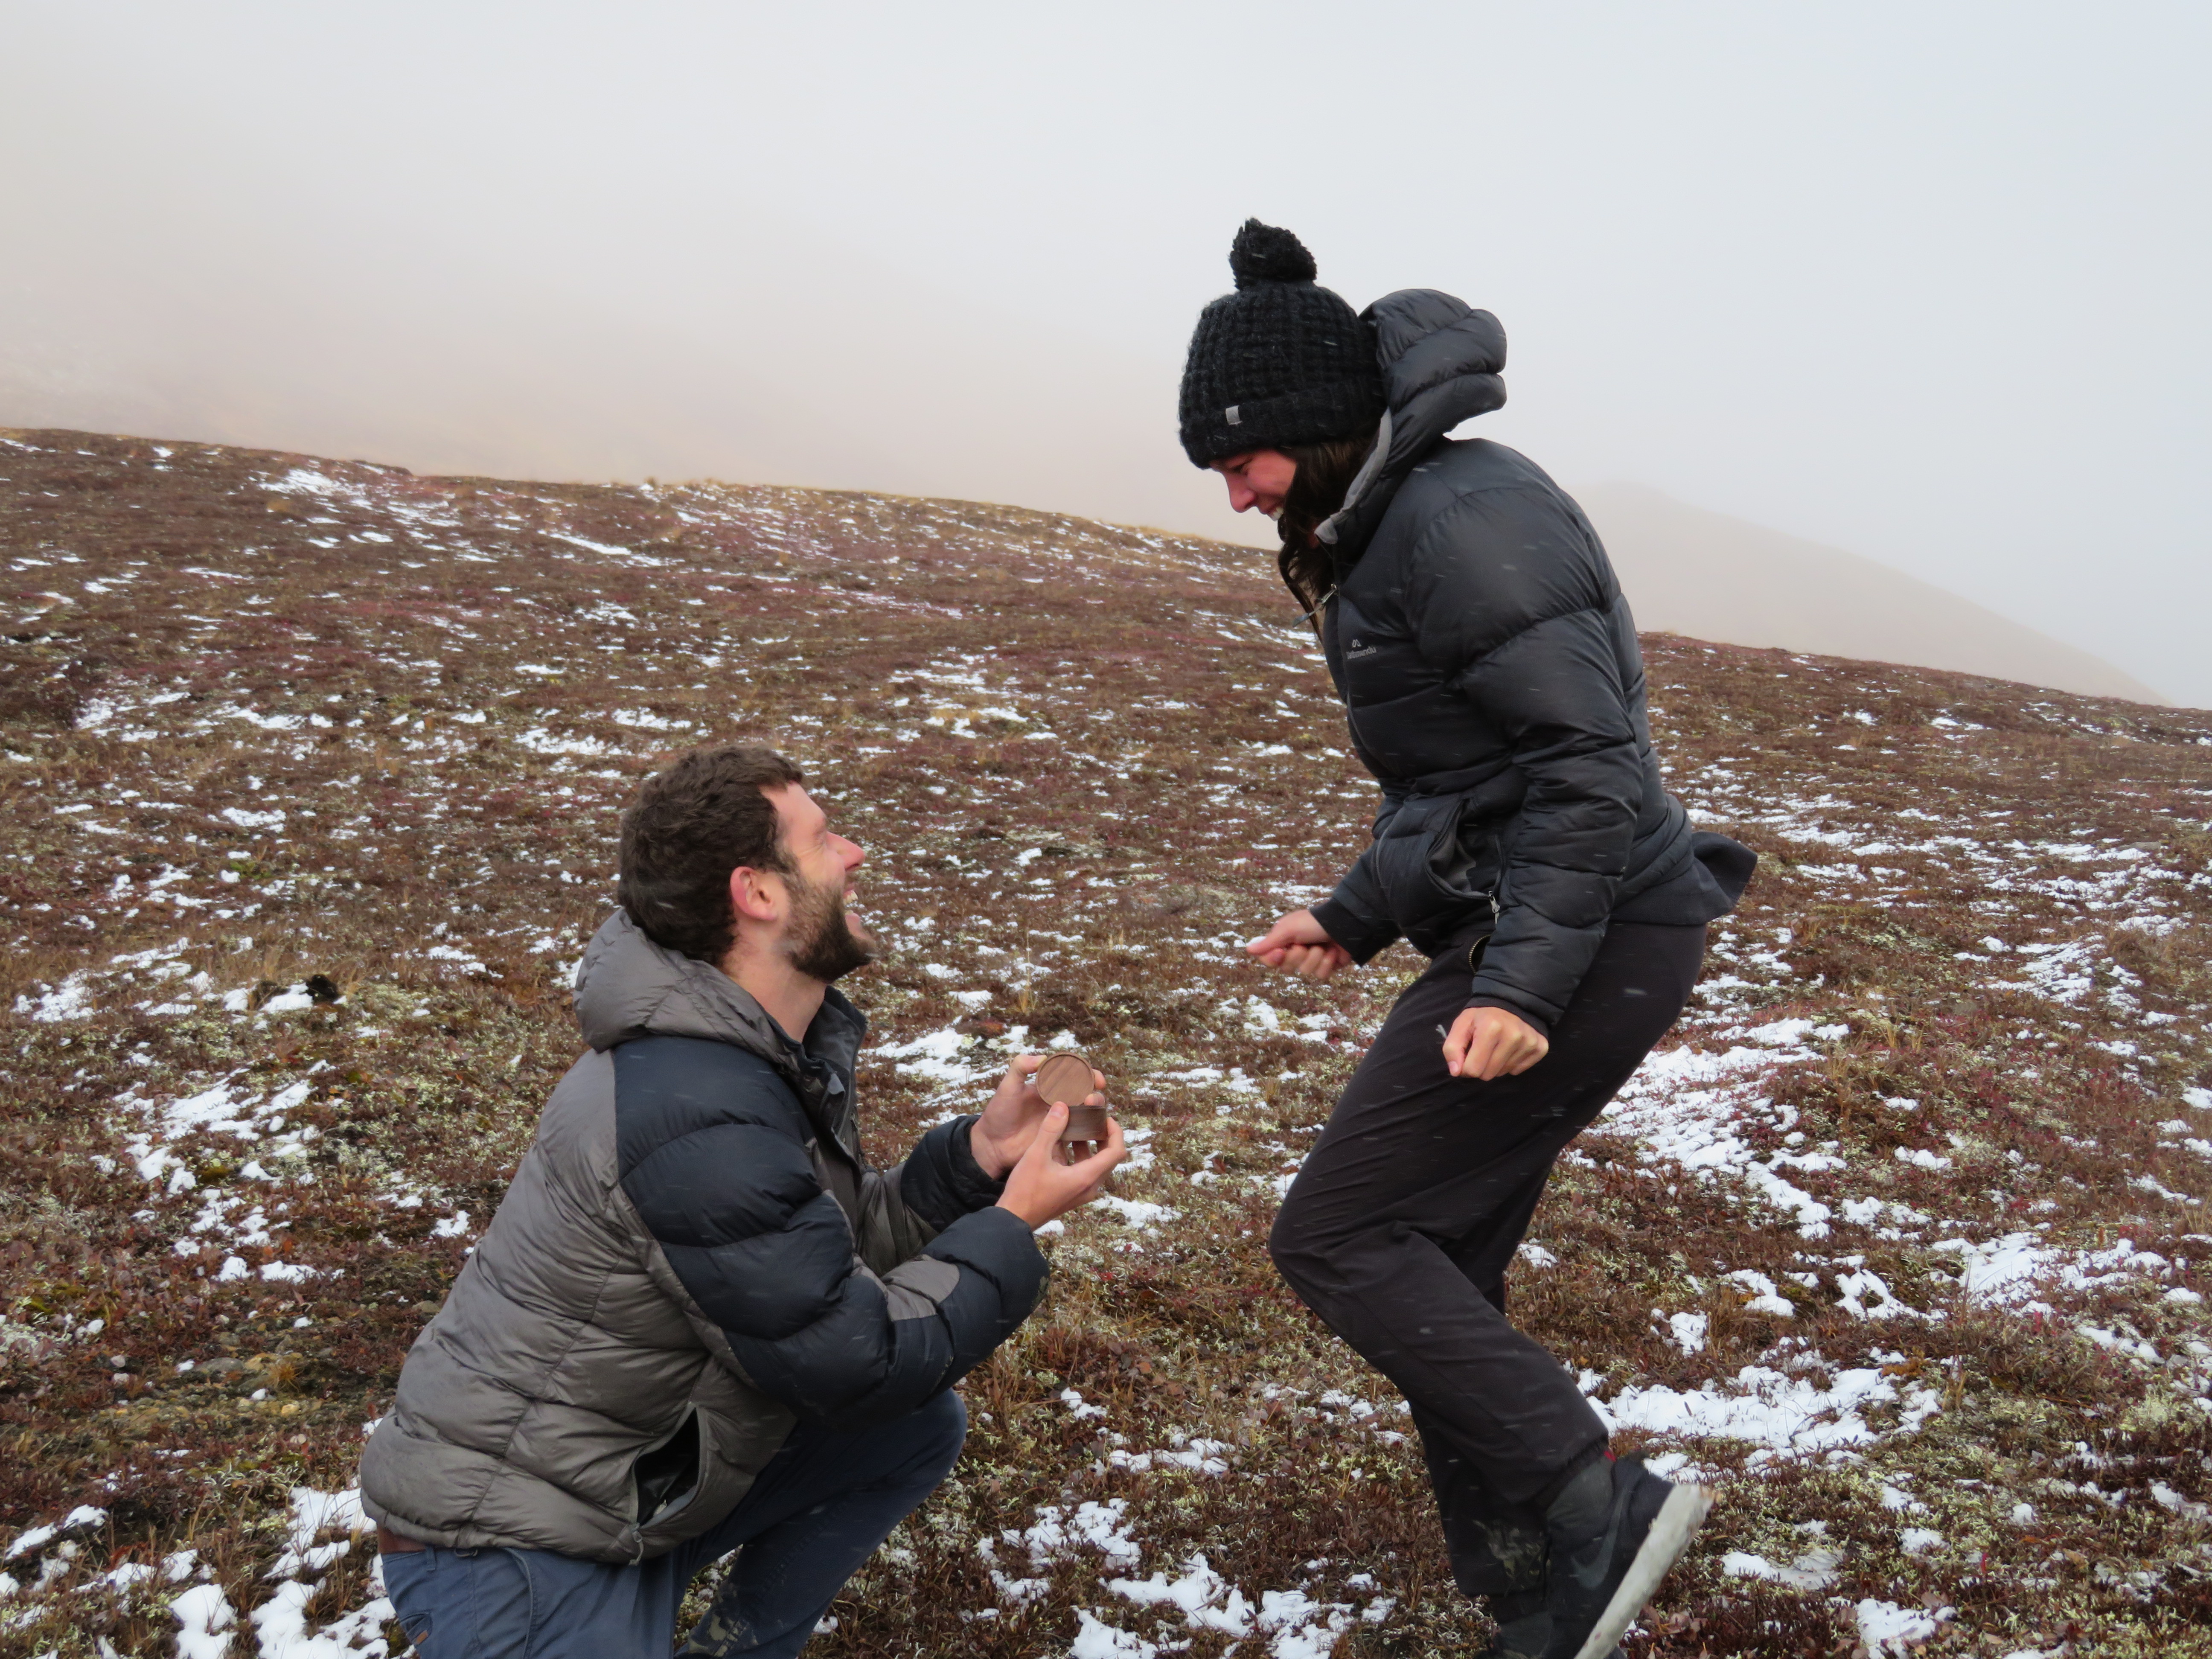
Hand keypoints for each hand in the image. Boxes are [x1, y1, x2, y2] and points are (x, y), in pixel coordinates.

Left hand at [970, 1053, 1106, 1177]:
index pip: (1074, 1076)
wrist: (993, 1145)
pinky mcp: (1060, 1138)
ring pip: (1086, 1113)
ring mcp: (1061, 1121)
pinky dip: (1089, 1130)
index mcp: (1048, 1087)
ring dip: (1094, 1110)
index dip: (1088, 1074)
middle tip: (1091, 1098)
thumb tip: (1043, 1057)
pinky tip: (1093, 1129)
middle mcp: (1058, 1102)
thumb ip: (1020, 1067)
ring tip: (1090, 1110)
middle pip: (1085, 1094)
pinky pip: (1080, 1133)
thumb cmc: (999, 1114)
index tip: (1096, 1077)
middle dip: (1095, 1093)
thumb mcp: (1007, 1087)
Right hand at [995, 1103, 1126, 1228]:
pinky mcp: (1073, 1195)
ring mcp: (1082, 1193)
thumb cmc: (1025, 1190)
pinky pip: (1085, 1171)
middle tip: (1092, 1119)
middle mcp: (1090, 1186)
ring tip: (1076, 1127)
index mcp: (1087, 1177)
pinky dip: (1080, 1156)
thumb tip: (1062, 1106)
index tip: (1105, 1117)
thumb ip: (1051, 1129)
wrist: (1013, 1220)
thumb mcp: (1036, 1155)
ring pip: (1096, 1164)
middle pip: (1109, 1157)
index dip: (1115, 1131)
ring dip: (1090, 1146)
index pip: (1116, 1151)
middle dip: (1103, 1136)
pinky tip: (1062, 1144)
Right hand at [1245, 908, 1352, 982]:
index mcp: (1284, 940)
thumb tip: (1247, 949)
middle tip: (1305, 944)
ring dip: (1315, 957)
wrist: (1345, 923)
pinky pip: (1321, 975)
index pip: (1268, 959)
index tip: (1280, 952)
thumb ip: (1269, 941)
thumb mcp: (1288, 929)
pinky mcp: (1326, 966)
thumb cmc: (1314, 922)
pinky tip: (1333, 952)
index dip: (1273, 959)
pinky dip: (1328, 963)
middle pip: (1286, 968)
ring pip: (1305, 972)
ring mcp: (1312, 959)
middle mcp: (1296, 951)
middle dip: (1297, 956)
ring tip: (1322, 945)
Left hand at [1443, 1005, 1548, 1080]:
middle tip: (1483, 1050)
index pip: (1473, 1069)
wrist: (1511, 1001)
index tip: (1469, 1055)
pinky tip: (1510, 1049)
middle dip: (1481, 1066)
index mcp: (1490, 1029)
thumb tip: (1456, 1072)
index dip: (1466, 1066)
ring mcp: (1529, 1042)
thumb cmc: (1483, 1016)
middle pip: (1488, 1074)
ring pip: (1503, 1073)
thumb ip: (1452, 1048)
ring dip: (1496, 1065)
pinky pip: (1519, 1070)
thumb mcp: (1461, 1025)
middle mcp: (1513, 1036)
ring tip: (1497, 1047)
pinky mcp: (1540, 1047)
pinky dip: (1512, 1064)